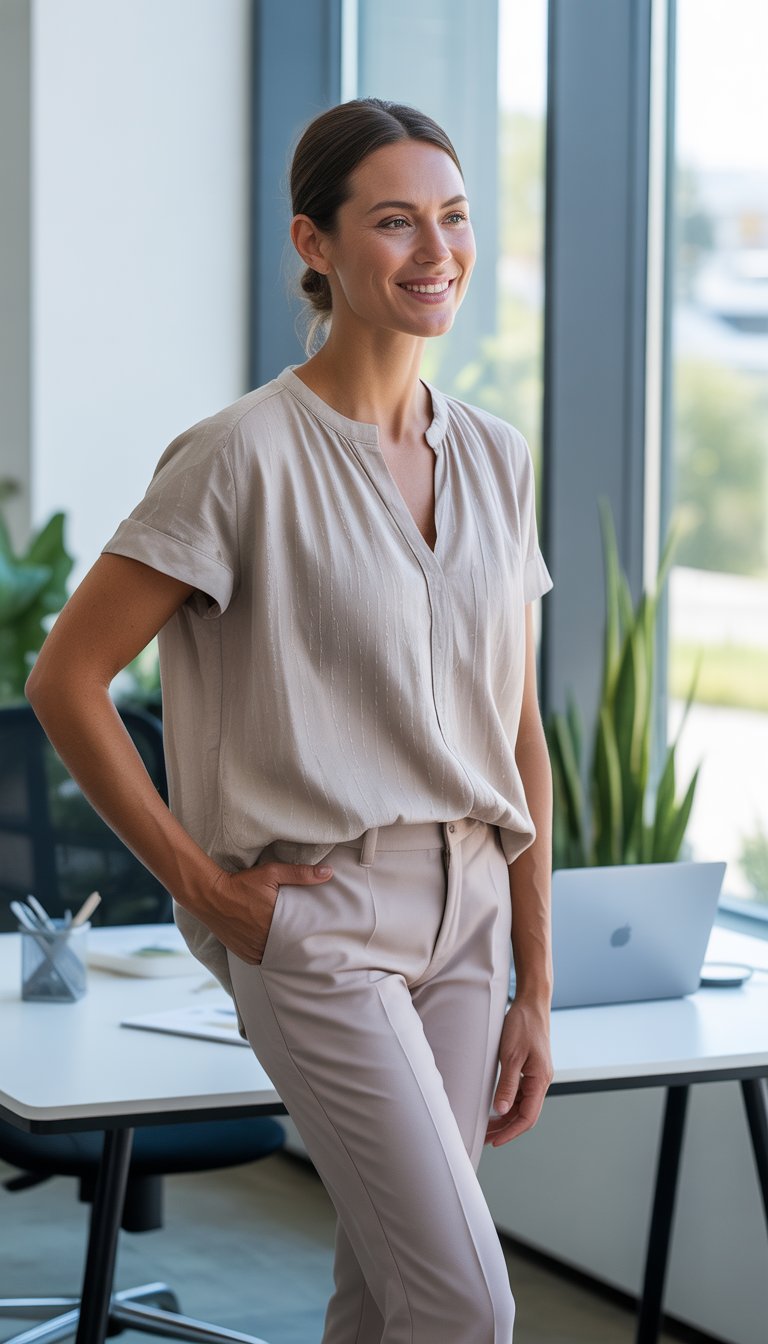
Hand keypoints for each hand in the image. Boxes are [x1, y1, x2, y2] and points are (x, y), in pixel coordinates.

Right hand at [193, 860, 334, 963]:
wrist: (210, 895)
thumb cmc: (241, 883)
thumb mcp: (271, 873)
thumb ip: (300, 874)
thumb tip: (327, 873)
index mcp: (275, 921)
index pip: (301, 934)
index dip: (311, 934)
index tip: (319, 933)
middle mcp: (264, 939)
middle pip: (290, 946)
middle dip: (298, 942)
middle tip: (309, 939)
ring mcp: (254, 949)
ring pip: (277, 956)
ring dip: (284, 950)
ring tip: (294, 944)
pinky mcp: (244, 954)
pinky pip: (263, 959)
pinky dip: (270, 954)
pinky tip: (276, 948)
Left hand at [484, 998, 552, 1146]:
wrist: (532, 1003)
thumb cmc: (523, 1025)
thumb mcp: (512, 1055)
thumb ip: (508, 1084)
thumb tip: (501, 1110)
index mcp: (540, 1080)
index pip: (528, 1117)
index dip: (511, 1132)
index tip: (495, 1141)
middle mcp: (541, 1081)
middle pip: (525, 1114)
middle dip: (506, 1128)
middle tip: (485, 1138)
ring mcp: (536, 1075)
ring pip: (522, 1105)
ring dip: (506, 1117)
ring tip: (486, 1126)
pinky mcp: (530, 1068)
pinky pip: (520, 1093)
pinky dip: (508, 1103)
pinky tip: (495, 1106)